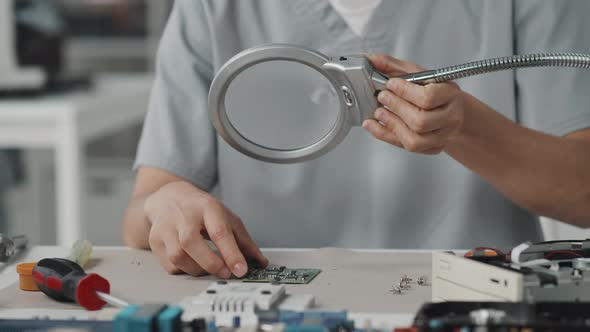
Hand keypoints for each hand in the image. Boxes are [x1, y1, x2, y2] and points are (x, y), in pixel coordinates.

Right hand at [144, 181, 267, 277]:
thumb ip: (244, 241)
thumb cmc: (201, 209)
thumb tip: (260, 262)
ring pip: (178, 256)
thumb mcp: (227, 217)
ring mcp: (166, 227)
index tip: (241, 269)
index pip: (219, 230)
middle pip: (191, 242)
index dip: (231, 253)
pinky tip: (193, 264)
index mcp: (207, 207)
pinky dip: (184, 270)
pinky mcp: (155, 240)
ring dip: (197, 269)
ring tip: (209, 268)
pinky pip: (169, 264)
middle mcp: (184, 215)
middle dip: (210, 263)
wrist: (168, 197)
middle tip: (225, 273)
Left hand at [364, 54, 464, 153]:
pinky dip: (385, 135)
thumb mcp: (416, 72)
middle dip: (396, 108)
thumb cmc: (432, 89)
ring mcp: (442, 136)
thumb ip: (392, 65)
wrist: (447, 108)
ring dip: (391, 124)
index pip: (428, 97)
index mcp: (451, 94)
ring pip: (414, 140)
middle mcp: (451, 118)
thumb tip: (370, 59)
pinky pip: (406, 147)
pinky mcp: (432, 149)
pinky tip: (373, 125)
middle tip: (382, 97)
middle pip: (420, 121)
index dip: (405, 91)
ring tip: (379, 112)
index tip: (391, 84)